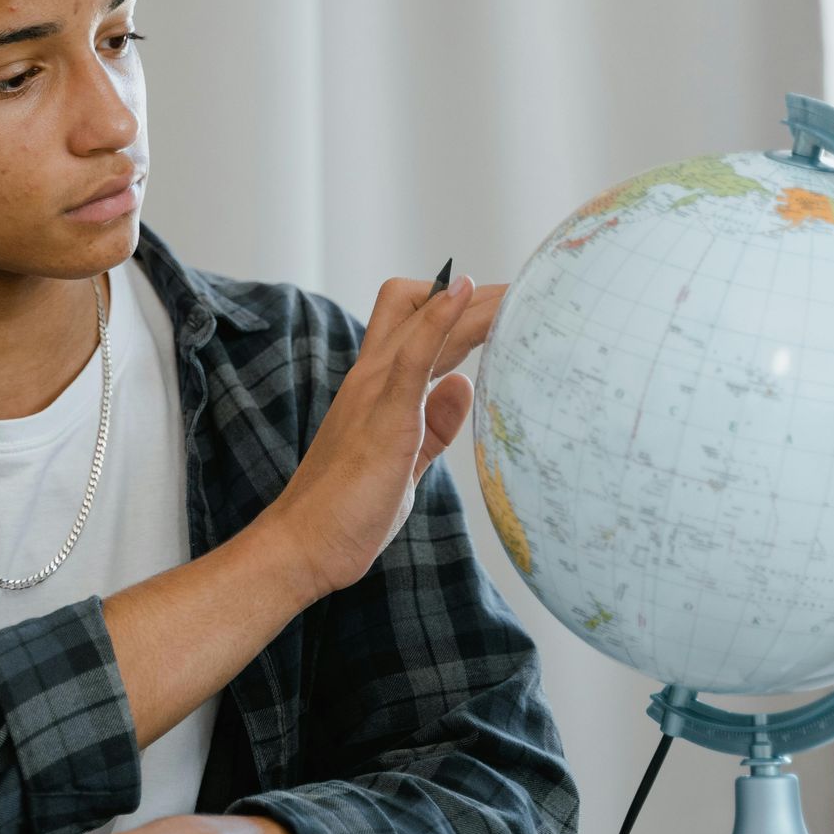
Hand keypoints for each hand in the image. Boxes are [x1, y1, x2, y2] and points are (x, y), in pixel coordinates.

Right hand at [263, 275, 504, 599]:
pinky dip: (439, 319)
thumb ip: (434, 423)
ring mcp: (373, 390)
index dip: (459, 309)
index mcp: (375, 386)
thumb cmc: (348, 509)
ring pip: (420, 318)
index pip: (415, 322)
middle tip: (528, 294)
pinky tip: (464, 294)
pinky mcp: (384, 414)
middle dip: (476, 296)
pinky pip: (412, 353)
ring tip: (519, 290)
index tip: (504, 310)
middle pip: (417, 303)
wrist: (305, 543)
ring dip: (473, 302)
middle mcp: (370, 376)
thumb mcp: (407, 459)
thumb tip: (463, 386)